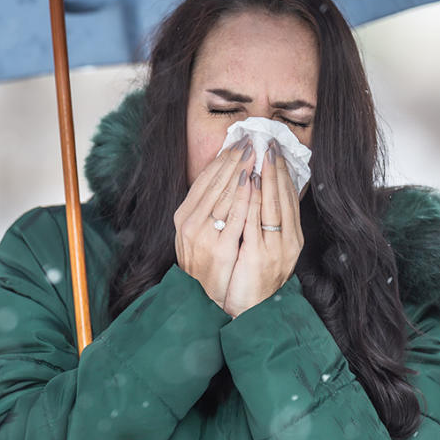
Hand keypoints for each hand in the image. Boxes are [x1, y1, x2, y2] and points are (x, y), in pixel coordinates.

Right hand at [173, 136, 255, 309]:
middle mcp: (189, 222)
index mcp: (184, 215)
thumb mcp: (198, 232)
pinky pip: (234, 217)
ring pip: (224, 195)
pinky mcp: (220, 248)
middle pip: (214, 183)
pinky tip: (254, 182)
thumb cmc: (204, 263)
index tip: (237, 143)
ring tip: (255, 153)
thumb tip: (224, 180)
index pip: (204, 179)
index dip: (221, 159)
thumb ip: (207, 208)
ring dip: (240, 171)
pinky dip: (244, 197)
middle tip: (250, 140)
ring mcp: (203, 235)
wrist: (202, 299)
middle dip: (233, 159)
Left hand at [222, 140, 306, 318]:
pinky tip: (251, 182)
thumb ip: (268, 224)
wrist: (251, 312)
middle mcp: (288, 243)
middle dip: (277, 169)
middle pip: (284, 198)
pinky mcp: (259, 257)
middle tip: (270, 143)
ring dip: (267, 178)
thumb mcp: (267, 249)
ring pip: (273, 206)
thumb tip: (266, 194)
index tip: (276, 151)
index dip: (284, 173)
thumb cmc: (255, 279)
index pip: (290, 199)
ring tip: (260, 155)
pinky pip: (257, 222)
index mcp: (292, 238)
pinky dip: (254, 200)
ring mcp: (275, 250)